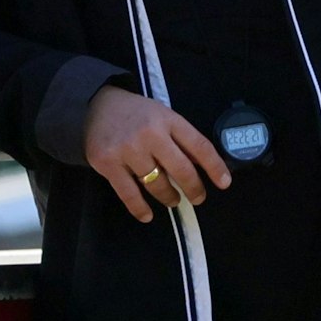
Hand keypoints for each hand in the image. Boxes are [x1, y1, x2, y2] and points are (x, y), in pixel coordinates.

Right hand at [83, 86, 230, 222]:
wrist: (96, 105)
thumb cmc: (136, 113)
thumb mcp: (162, 116)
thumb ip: (180, 138)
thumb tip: (202, 167)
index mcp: (167, 119)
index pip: (199, 145)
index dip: (215, 167)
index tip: (224, 183)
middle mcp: (150, 133)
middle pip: (181, 169)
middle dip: (193, 188)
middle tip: (197, 198)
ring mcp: (128, 149)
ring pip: (157, 184)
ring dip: (169, 197)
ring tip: (172, 200)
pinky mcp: (108, 163)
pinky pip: (129, 193)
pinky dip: (140, 208)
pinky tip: (148, 214)